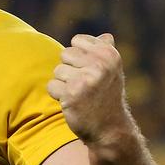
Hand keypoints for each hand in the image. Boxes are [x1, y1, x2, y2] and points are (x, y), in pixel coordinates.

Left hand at [47, 33, 132, 147]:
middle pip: (64, 54)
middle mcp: (99, 64)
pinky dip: (57, 95)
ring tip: (79, 95)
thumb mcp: (113, 72)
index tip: (89, 72)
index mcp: (109, 54)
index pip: (77, 41)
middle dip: (69, 70)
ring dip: (63, 84)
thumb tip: (104, 36)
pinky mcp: (72, 93)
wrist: (109, 129)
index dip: (78, 58)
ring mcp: (86, 78)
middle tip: (83, 86)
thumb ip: (106, 52)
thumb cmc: (107, 98)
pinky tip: (72, 103)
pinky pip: (51, 85)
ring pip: (57, 71)